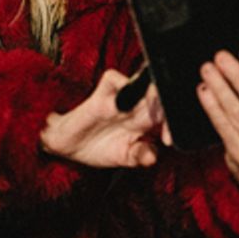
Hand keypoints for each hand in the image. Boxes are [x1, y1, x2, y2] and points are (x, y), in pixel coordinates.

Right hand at [40, 70, 164, 167]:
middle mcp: (138, 106)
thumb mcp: (122, 157)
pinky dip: (121, 84)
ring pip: (142, 84)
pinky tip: (122, 100)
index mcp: (147, 121)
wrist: (67, 146)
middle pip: (158, 97)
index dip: (171, 126)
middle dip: (164, 104)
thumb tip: (152, 158)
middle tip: (166, 116)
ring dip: (148, 91)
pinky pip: (114, 79)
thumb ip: (138, 156)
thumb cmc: (97, 148)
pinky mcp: (102, 92)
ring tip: (153, 100)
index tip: (167, 140)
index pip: (167, 117)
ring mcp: (121, 97)